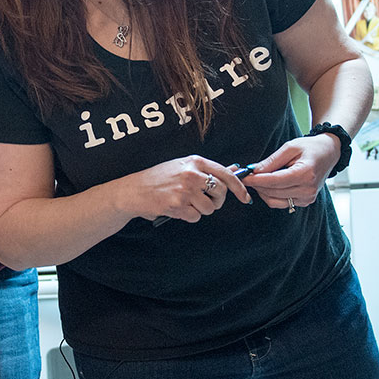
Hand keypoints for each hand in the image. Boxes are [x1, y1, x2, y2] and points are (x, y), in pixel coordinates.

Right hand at [119, 155, 251, 223]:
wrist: (133, 190)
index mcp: (195, 161)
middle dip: (215, 201)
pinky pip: (196, 217)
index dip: (239, 187)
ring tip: (185, 203)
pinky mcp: (178, 205)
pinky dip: (188, 216)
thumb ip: (206, 170)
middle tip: (202, 200)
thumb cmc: (158, 178)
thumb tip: (234, 169)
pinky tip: (176, 208)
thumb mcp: (182, 166)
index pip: (225, 174)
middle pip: (220, 193)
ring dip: (200, 210)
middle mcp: (192, 174)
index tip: (245, 197)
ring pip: (209, 208)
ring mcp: (185, 189)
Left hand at [242, 133, 339, 210]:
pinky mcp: (305, 202)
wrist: (329, 153)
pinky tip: (268, 184)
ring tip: (256, 179)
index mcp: (306, 174)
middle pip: (273, 192)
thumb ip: (271, 161)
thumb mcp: (290, 147)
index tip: (243, 176)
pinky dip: (271, 195)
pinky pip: (282, 202)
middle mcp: (308, 189)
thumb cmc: (311, 147)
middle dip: (256, 185)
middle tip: (245, 176)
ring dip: (262, 191)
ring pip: (275, 201)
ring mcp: (307, 198)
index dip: (256, 180)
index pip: (274, 181)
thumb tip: (253, 171)